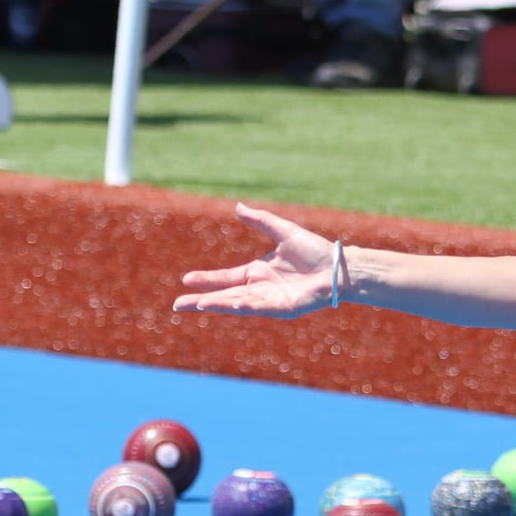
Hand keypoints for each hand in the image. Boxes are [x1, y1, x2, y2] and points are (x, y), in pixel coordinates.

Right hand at [173, 203, 342, 318]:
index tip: (186, 280)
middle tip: (178, 306)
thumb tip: (237, 207)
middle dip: (202, 301)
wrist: (338, 265)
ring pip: (239, 304)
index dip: (206, 280)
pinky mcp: (285, 308)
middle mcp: (260, 289)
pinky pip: (263, 308)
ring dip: (219, 305)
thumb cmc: (314, 250)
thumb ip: (260, 220)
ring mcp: (271, 300)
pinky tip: (233, 305)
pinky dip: (248, 306)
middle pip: (225, 297)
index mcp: (257, 273)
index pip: (225, 278)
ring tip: (199, 305)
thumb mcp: (282, 231)